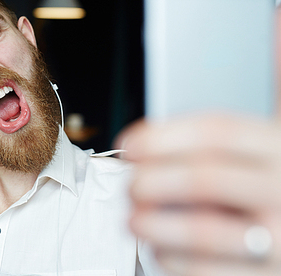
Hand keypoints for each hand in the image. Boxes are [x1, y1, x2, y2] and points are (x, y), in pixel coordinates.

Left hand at [115, 114, 280, 275]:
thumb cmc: (267, 186)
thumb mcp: (260, 150)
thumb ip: (220, 140)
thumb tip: (149, 137)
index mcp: (278, 147)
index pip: (216, 133)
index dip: (161, 137)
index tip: (129, 146)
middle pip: (203, 179)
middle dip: (151, 181)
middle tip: (131, 185)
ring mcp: (278, 239)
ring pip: (202, 231)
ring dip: (152, 224)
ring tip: (133, 219)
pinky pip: (204, 269)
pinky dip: (169, 257)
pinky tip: (158, 245)